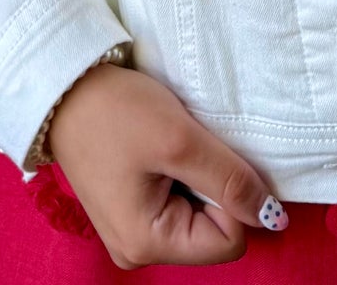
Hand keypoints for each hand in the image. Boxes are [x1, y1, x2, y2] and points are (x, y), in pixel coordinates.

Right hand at [48, 62, 288, 268]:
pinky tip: (159, 147)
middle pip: (213, 230)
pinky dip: (179, 172)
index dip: (230, 196)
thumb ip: (229, 180)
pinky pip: (176, 201)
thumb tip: (272, 217)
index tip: (203, 156)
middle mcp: (137, 250)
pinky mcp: (130, 209)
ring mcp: (132, 231)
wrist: (64, 86)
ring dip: (196, 175)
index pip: (229, 240)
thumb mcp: (180, 140)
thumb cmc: (115, 112)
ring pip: (197, 214)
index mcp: (147, 244)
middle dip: (211, 185)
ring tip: (168, 143)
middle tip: (183, 146)